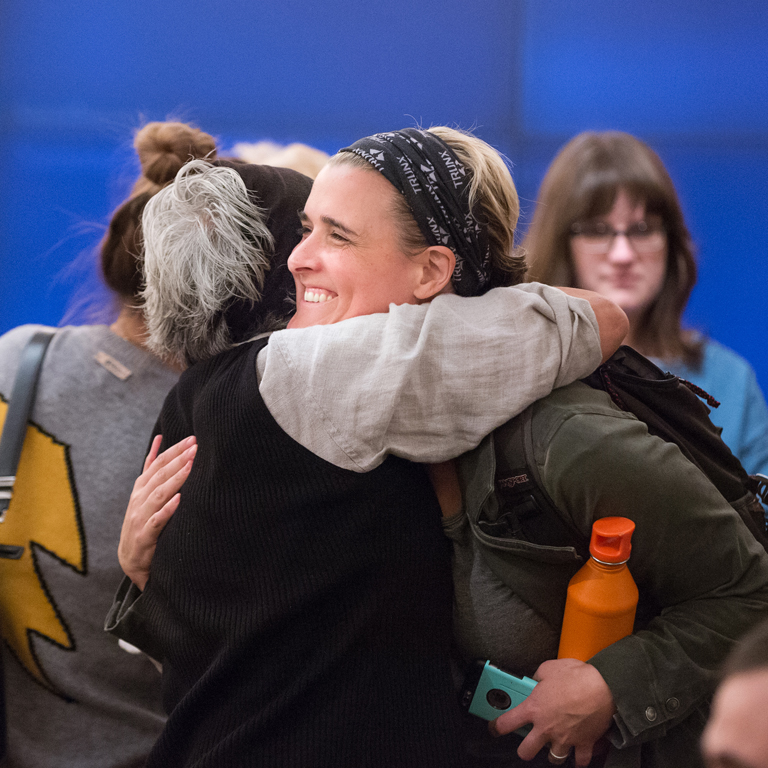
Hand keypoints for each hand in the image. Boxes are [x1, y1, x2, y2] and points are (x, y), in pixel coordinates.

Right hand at [118, 434, 196, 589]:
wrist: (131, 558)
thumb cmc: (143, 521)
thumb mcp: (145, 492)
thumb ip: (152, 467)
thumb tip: (160, 439)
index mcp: (141, 487)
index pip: (158, 463)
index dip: (174, 450)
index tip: (192, 439)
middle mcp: (139, 499)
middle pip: (160, 475)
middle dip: (178, 459)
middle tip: (196, 447)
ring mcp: (140, 517)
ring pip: (159, 494)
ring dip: (176, 479)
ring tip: (190, 466)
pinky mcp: (144, 536)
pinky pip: (156, 521)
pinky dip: (167, 509)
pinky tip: (179, 499)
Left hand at [489, 659, 615, 766]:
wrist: (603, 687)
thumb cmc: (576, 676)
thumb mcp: (548, 668)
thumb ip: (538, 676)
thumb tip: (536, 679)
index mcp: (534, 708)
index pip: (507, 722)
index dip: (497, 727)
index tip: (495, 729)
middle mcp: (546, 727)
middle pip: (526, 752)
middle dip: (524, 750)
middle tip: (527, 744)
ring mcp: (564, 738)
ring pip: (553, 759)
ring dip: (553, 754)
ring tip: (554, 746)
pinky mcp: (583, 744)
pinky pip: (579, 760)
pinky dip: (579, 759)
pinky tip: (577, 754)